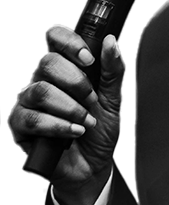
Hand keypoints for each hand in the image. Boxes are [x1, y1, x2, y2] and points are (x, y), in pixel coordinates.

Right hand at [8, 24, 124, 199]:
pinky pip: (32, 118)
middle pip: (47, 63)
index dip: (69, 42)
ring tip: (86, 122)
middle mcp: (42, 81)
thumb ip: (113, 70)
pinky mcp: (19, 125)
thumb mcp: (113, 100)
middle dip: (77, 83)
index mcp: (63, 69)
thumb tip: (111, 41)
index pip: (54, 38)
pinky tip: (74, 132)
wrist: (92, 166)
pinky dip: (58, 126)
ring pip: (40, 91)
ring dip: (70, 108)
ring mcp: (28, 102)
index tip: (88, 58)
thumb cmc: (98, 132)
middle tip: (92, 101)